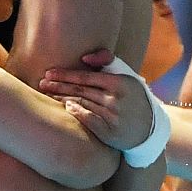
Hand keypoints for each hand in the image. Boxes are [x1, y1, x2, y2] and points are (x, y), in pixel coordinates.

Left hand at [38, 49, 156, 150]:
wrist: (150, 128)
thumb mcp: (127, 76)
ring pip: (81, 104)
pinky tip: (65, 107)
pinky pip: (88, 120)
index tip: (49, 73)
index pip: (86, 77)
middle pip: (80, 90)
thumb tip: (85, 58)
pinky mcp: (110, 131)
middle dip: (58, 86)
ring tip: (47, 94)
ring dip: (62, 98)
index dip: (65, 75)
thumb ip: (107, 61)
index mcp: (120, 82)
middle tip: (41, 83)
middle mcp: (116, 99)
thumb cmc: (133, 98)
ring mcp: (113, 116)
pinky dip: (76, 112)